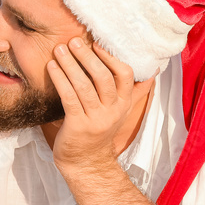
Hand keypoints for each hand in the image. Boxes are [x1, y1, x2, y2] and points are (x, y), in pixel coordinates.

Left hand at [47, 38, 154, 167]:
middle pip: (103, 77)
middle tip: (73, 41)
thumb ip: (132, 91)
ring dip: (70, 65)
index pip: (125, 75)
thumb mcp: (118, 111)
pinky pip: (69, 98)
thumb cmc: (98, 130)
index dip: (110, 57)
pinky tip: (51, 67)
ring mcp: (96, 119)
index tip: (96, 43)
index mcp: (123, 103)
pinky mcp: (78, 126)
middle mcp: (113, 111)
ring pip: (84, 86)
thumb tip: (153, 70)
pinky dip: (59, 79)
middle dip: (87, 57)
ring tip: (59, 49)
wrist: (85, 163)